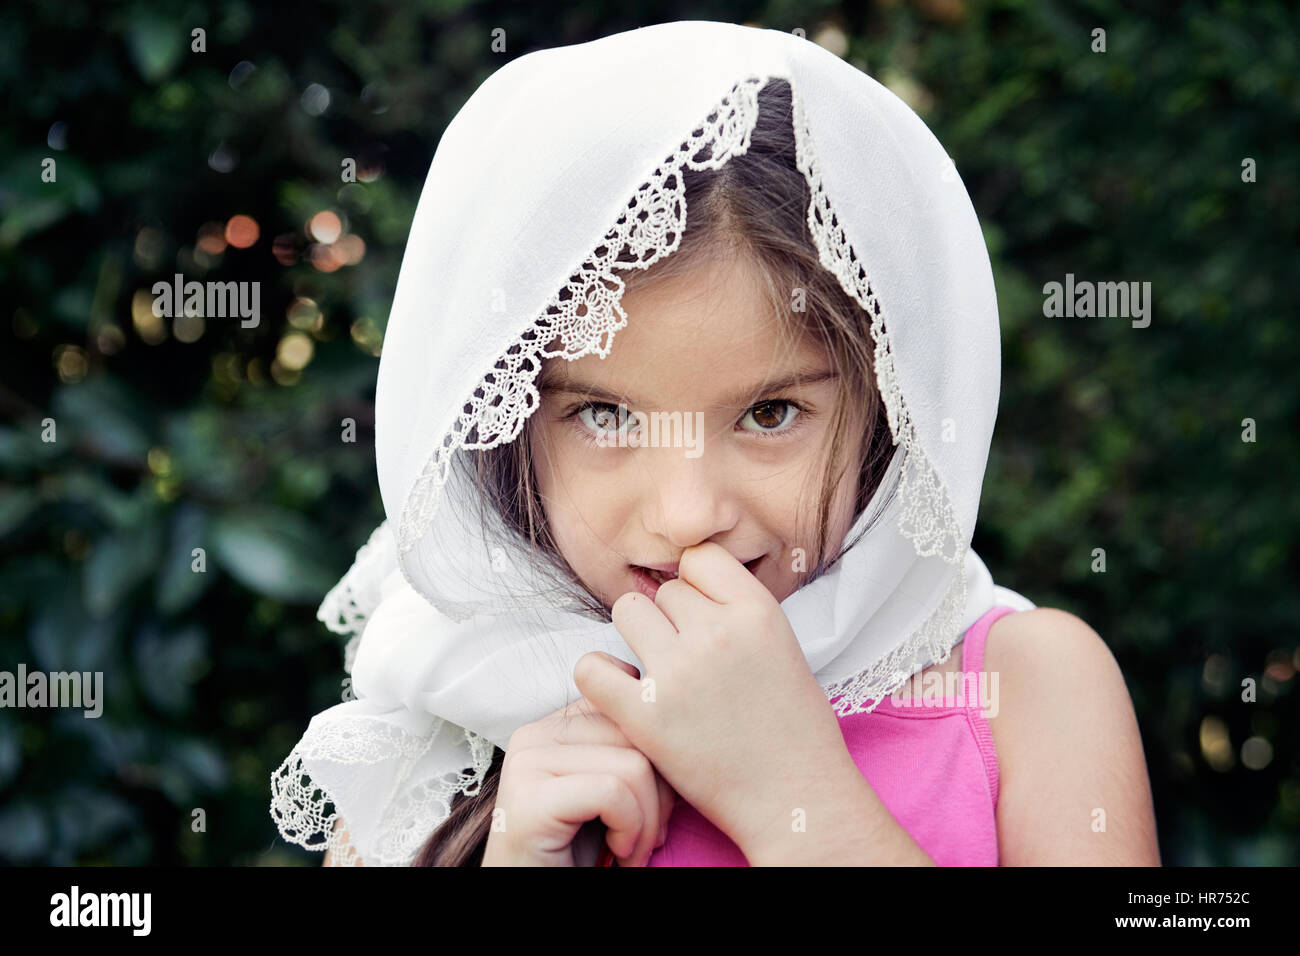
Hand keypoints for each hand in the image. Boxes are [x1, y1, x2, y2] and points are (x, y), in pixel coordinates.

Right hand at [481, 659, 676, 866]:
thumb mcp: (608, 791)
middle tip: (650, 837)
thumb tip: (667, 706)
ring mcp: (527, 764)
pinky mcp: (530, 799)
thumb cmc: (578, 852)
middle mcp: (534, 735)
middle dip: (661, 793)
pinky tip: (619, 854)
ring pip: (632, 764)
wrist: (534, 892)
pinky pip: (612, 793)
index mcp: (552, 726)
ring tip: (633, 851)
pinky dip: (630, 830)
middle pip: (636, 733)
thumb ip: (625, 749)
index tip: (655, 804)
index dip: (658, 757)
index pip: (629, 707)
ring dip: (649, 821)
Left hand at [574, 542, 858, 859]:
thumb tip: (679, 583)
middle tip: (689, 662)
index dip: (697, 585)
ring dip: (637, 639)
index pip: (699, 558)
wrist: (796, 798)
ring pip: (627, 612)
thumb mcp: (782, 645)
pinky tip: (623, 694)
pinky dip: (600, 677)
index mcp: (758, 611)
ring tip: (659, 674)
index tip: (703, 617)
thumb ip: (735, 610)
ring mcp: (679, 672)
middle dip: (671, 620)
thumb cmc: (793, 729)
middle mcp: (717, 633)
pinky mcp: (645, 715)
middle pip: (664, 591)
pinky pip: (591, 667)